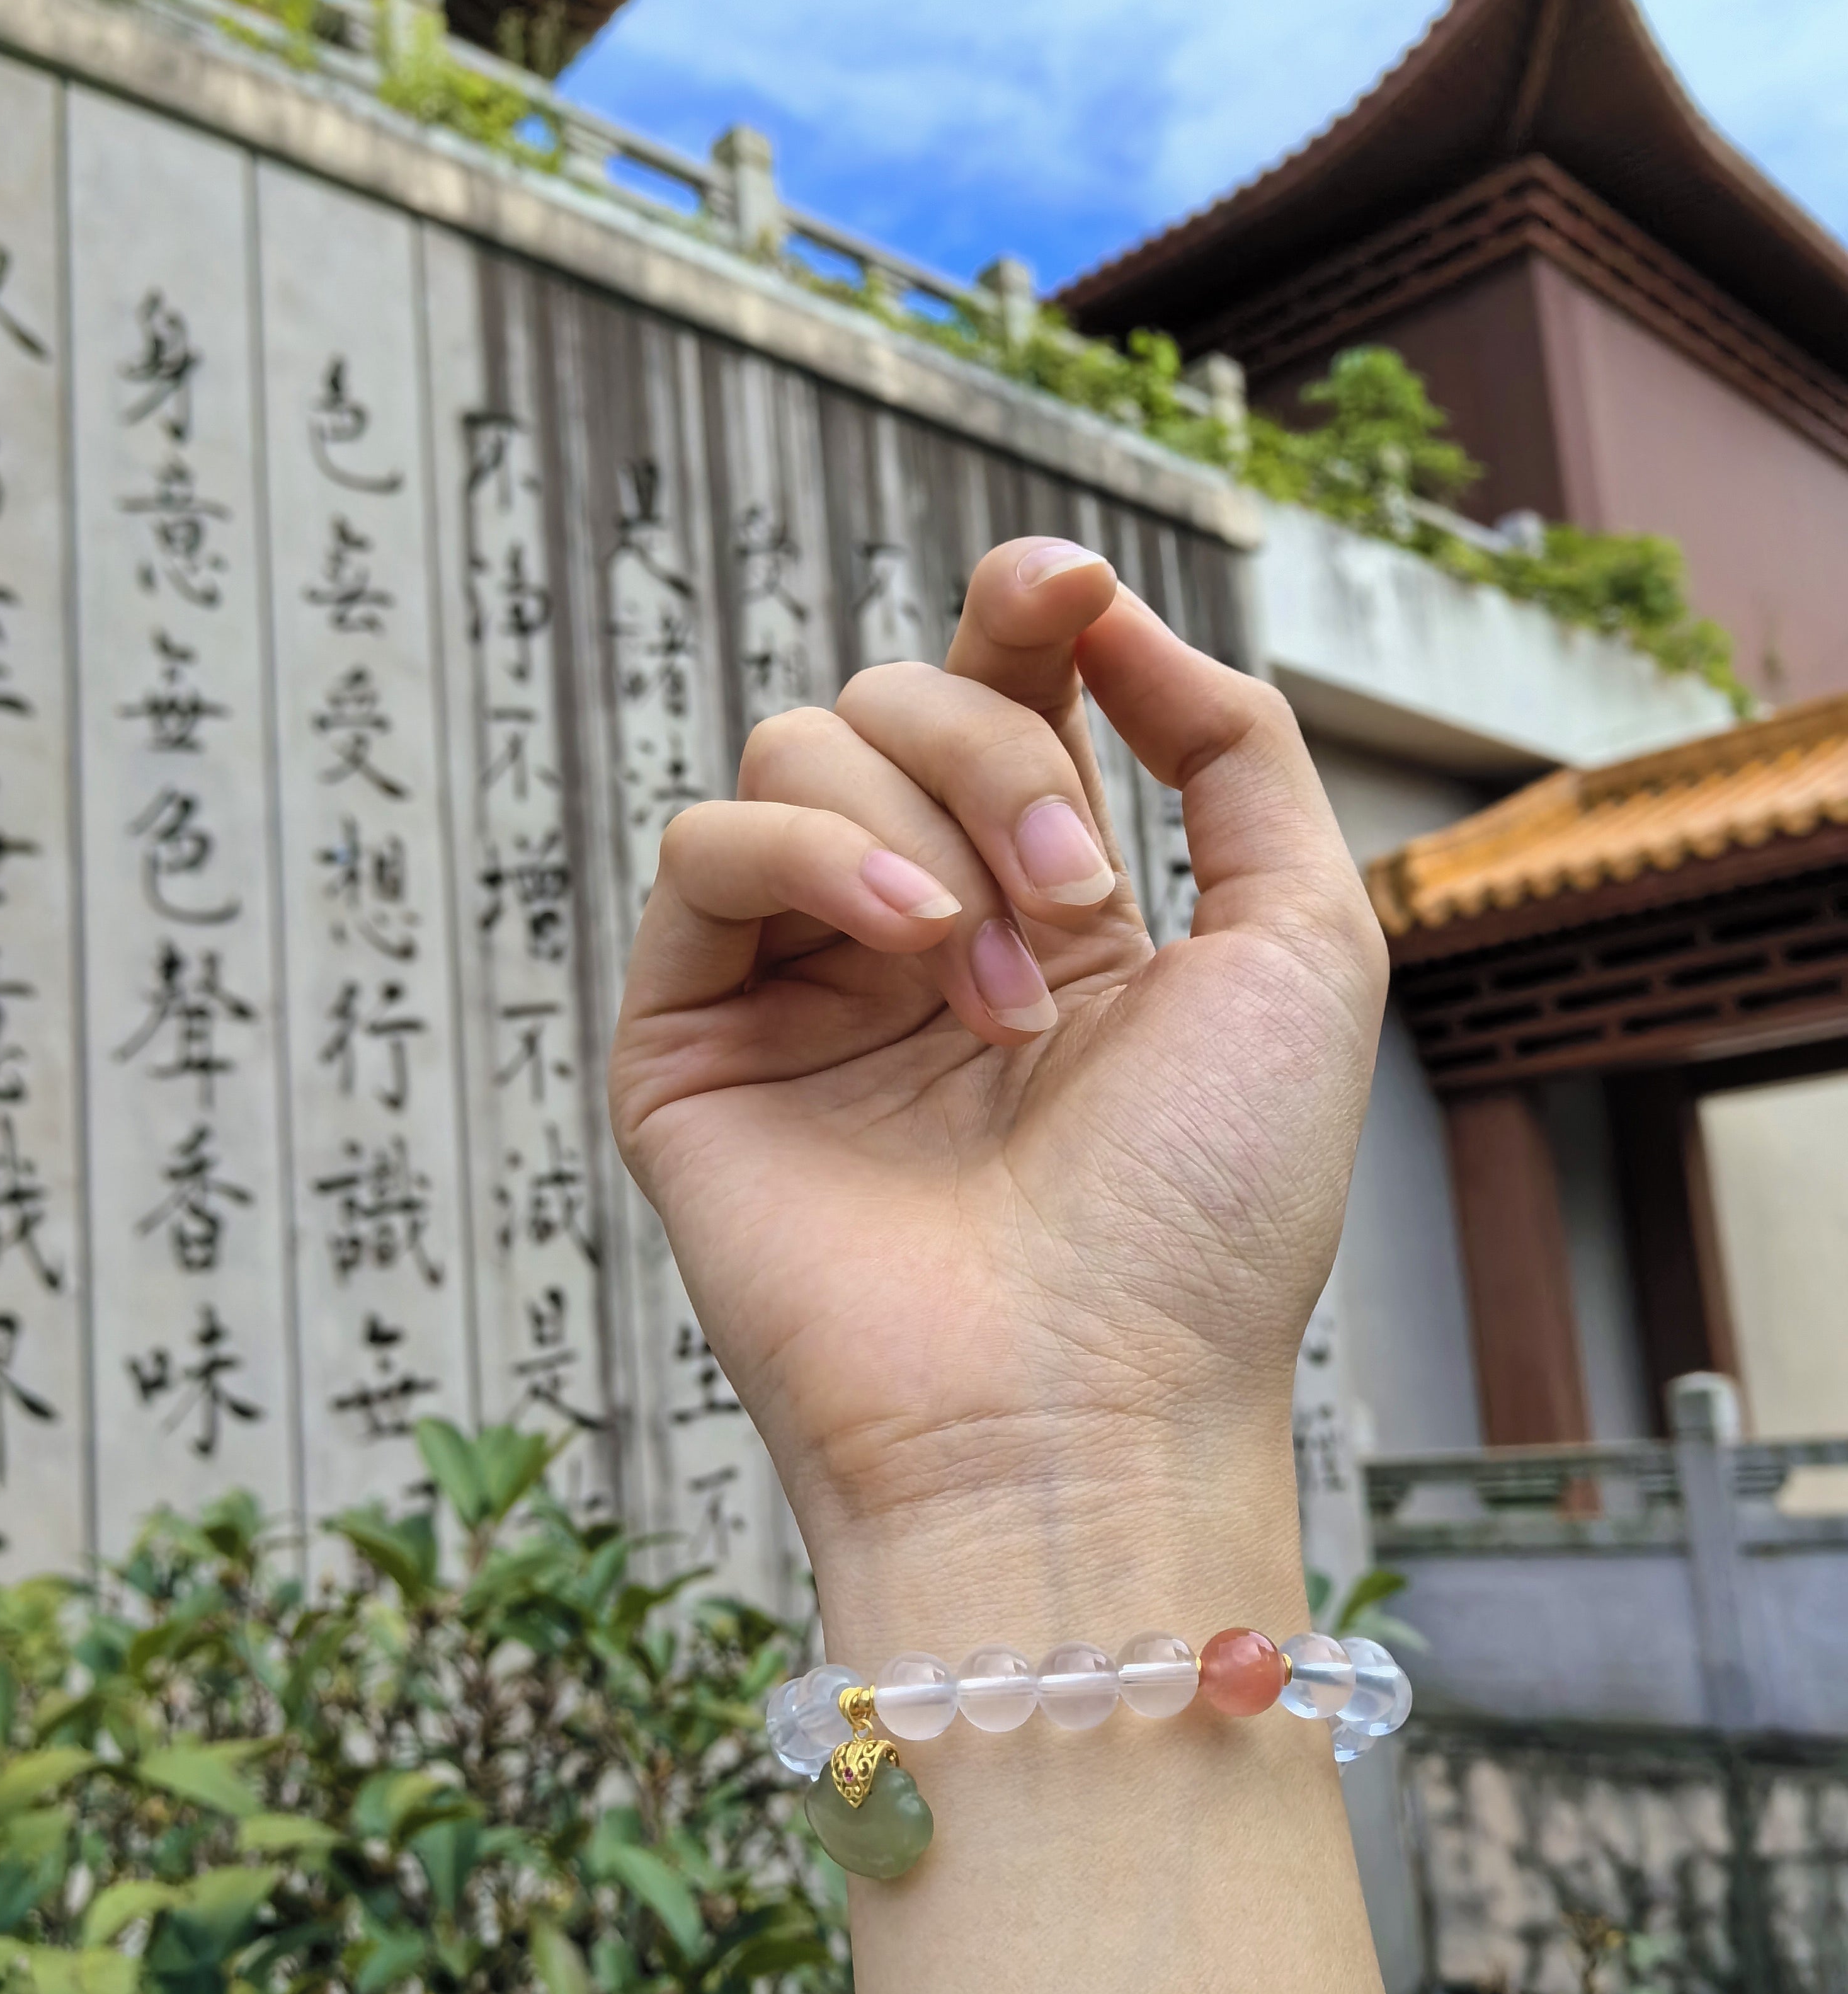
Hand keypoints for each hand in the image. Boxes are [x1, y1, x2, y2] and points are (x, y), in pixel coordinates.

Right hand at [608, 539, 1386, 1618]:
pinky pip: (705, 848)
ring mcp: (799, 988)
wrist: (1089, 1407)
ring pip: (800, 750)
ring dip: (922, 827)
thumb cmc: (1209, 1218)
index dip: (1024, 616)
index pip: (1005, 697)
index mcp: (1050, 912)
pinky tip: (909, 947)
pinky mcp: (690, 1042)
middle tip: (1076, 894)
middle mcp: (916, 934)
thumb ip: (1235, 751)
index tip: (1071, 586)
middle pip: (896, 698)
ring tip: (997, 983)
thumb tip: (1113, 614)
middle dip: (1000, 752)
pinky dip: (811, 856)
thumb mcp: (1302, 951)